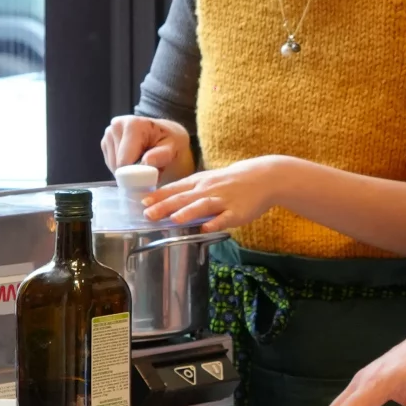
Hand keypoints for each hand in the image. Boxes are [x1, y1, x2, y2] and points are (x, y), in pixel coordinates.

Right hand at [101, 115, 194, 179]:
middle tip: (150, 169)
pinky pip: (111, 165)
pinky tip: (135, 161)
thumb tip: (146, 161)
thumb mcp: (174, 149)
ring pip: (112, 166)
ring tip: (144, 163)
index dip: (136, 174)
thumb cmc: (171, 143)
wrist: (166, 137)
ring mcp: (109, 133)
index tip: (150, 176)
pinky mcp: (105, 142)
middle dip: (133, 172)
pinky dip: (123, 169)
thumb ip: (162, 156)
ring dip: (128, 171)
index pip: (124, 160)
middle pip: (117, 164)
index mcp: (133, 124)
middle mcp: (116, 126)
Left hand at [145, 156, 296, 230]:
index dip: (158, 196)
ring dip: (188, 212)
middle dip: (165, 206)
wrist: (263, 177)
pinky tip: (206, 228)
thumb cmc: (232, 181)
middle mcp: (208, 190)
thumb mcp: (209, 180)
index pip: (175, 188)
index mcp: (199, 182)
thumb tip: (166, 203)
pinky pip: (225, 217)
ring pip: (203, 205)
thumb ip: (190, 192)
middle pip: (183, 198)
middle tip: (148, 214)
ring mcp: (223, 200)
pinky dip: (216, 223)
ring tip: (174, 219)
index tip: (142, 202)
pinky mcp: (237, 211)